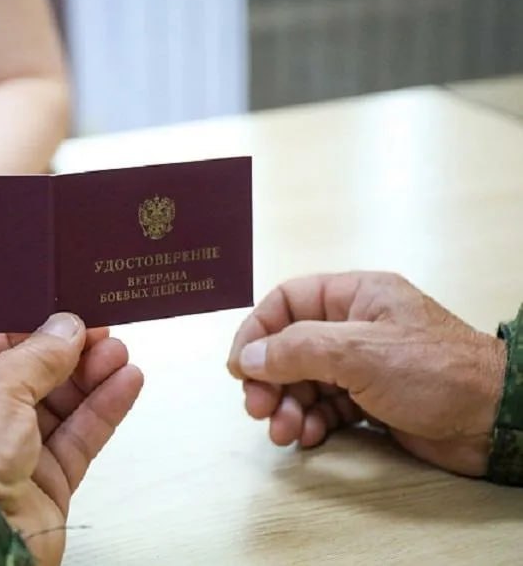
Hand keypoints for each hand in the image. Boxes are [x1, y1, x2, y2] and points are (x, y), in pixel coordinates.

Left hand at [0, 313, 143, 564]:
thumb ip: (37, 355)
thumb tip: (68, 327)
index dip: (15, 332)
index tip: (53, 314)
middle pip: (24, 377)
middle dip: (64, 354)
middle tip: (101, 330)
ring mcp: (6, 457)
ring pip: (56, 408)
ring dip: (89, 378)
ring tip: (120, 352)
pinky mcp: (43, 485)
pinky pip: (77, 440)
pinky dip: (102, 411)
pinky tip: (127, 382)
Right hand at [228, 272, 506, 476]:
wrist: (493, 421)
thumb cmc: (435, 372)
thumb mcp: (358, 352)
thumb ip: (296, 349)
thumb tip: (248, 357)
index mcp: (355, 296)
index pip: (287, 302)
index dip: (257, 331)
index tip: (239, 366)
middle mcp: (355, 327)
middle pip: (290, 346)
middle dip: (270, 379)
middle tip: (258, 408)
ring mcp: (363, 365)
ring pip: (305, 381)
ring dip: (287, 406)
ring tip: (283, 432)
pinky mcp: (371, 400)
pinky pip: (325, 406)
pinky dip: (310, 422)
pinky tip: (306, 436)